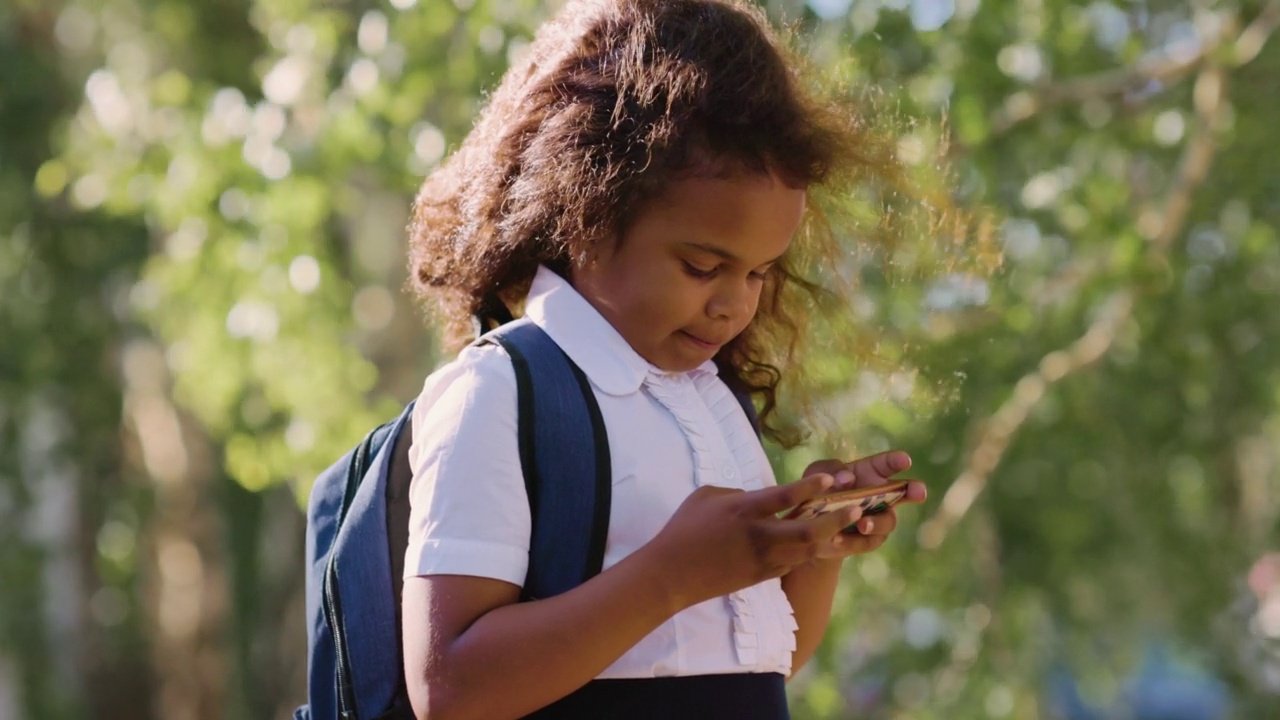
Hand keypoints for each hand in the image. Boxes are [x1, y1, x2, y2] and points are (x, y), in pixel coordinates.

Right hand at [645, 473, 865, 608]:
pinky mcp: (762, 576)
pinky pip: (794, 561)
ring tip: (847, 523)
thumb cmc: (684, 528)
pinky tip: (818, 541)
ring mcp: (762, 559)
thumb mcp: (708, 496)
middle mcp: (758, 536)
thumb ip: (739, 492)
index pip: (784, 496)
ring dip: (829, 536)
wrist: (672, 574)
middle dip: (836, 519)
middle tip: (856, 507)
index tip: (831, 479)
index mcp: (743, 510)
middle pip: (809, 530)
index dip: (811, 487)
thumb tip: (760, 496)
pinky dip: (808, 550)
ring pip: (808, 550)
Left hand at [801, 451, 925, 557]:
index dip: (897, 461)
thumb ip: (829, 471)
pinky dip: (852, 541)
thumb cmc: (817, 491)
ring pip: (887, 521)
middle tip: (920, 492)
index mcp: (869, 472)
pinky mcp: (868, 540)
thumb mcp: (816, 475)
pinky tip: (837, 538)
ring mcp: (878, 518)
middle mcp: (880, 495)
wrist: (809, 525)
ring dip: (876, 522)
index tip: (905, 460)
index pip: (886, 464)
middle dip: (913, 491)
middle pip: (903, 493)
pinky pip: (866, 542)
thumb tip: (848, 479)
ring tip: (862, 524)